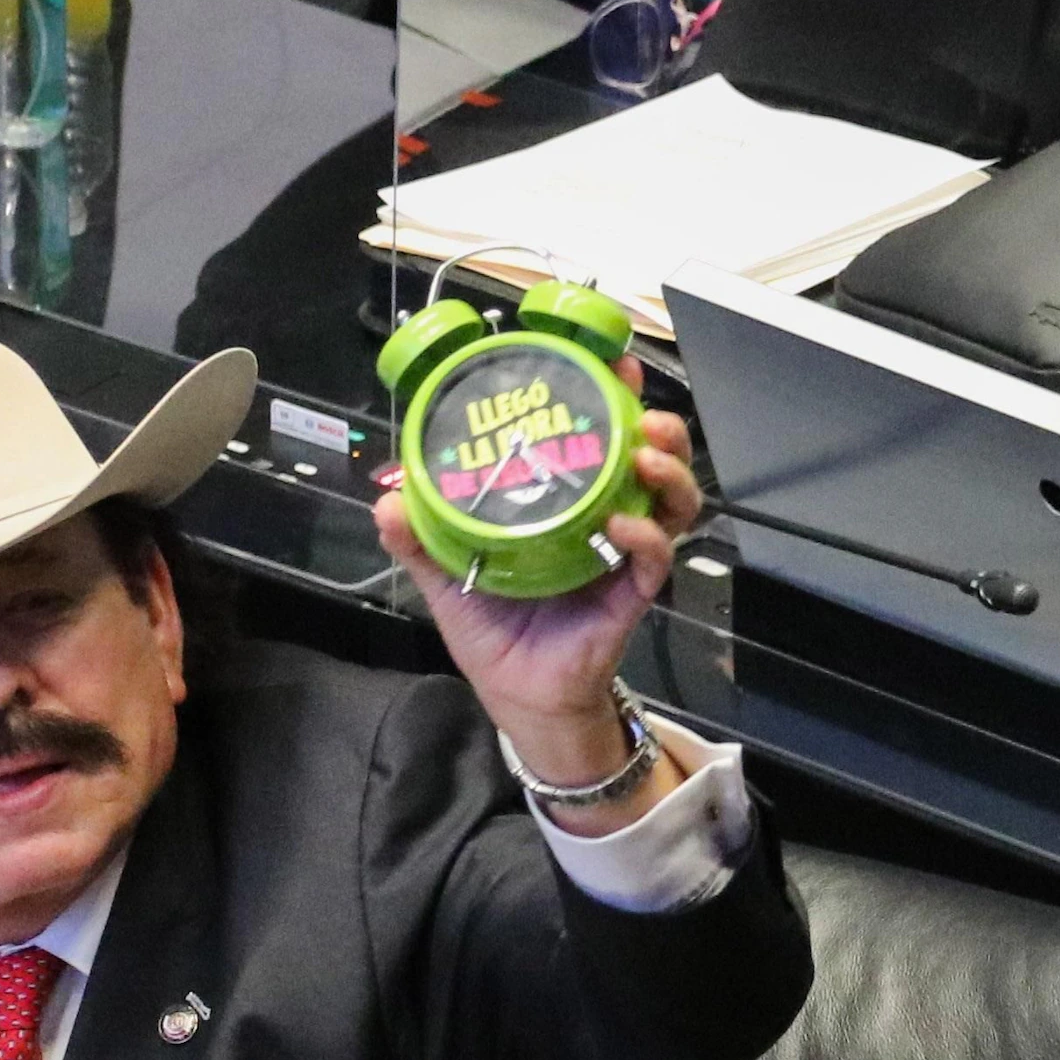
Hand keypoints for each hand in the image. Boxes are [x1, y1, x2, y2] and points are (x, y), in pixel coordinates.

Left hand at [379, 404, 700, 810]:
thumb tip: (387, 497)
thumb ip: (420, 537)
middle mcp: (608, 520)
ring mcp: (625, 556)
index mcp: (569, 504)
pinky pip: (654, 560)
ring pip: (673, 501)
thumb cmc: (493, 631)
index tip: (615, 364)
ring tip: (646, 453)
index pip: (603, 439)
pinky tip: (624, 523)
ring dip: (668, 471)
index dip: (615, 398)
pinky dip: (645, 537)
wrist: (518, 695)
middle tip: (642, 409)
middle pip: (656, 459)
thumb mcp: (449, 575)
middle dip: (660, 426)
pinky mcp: (631, 595)